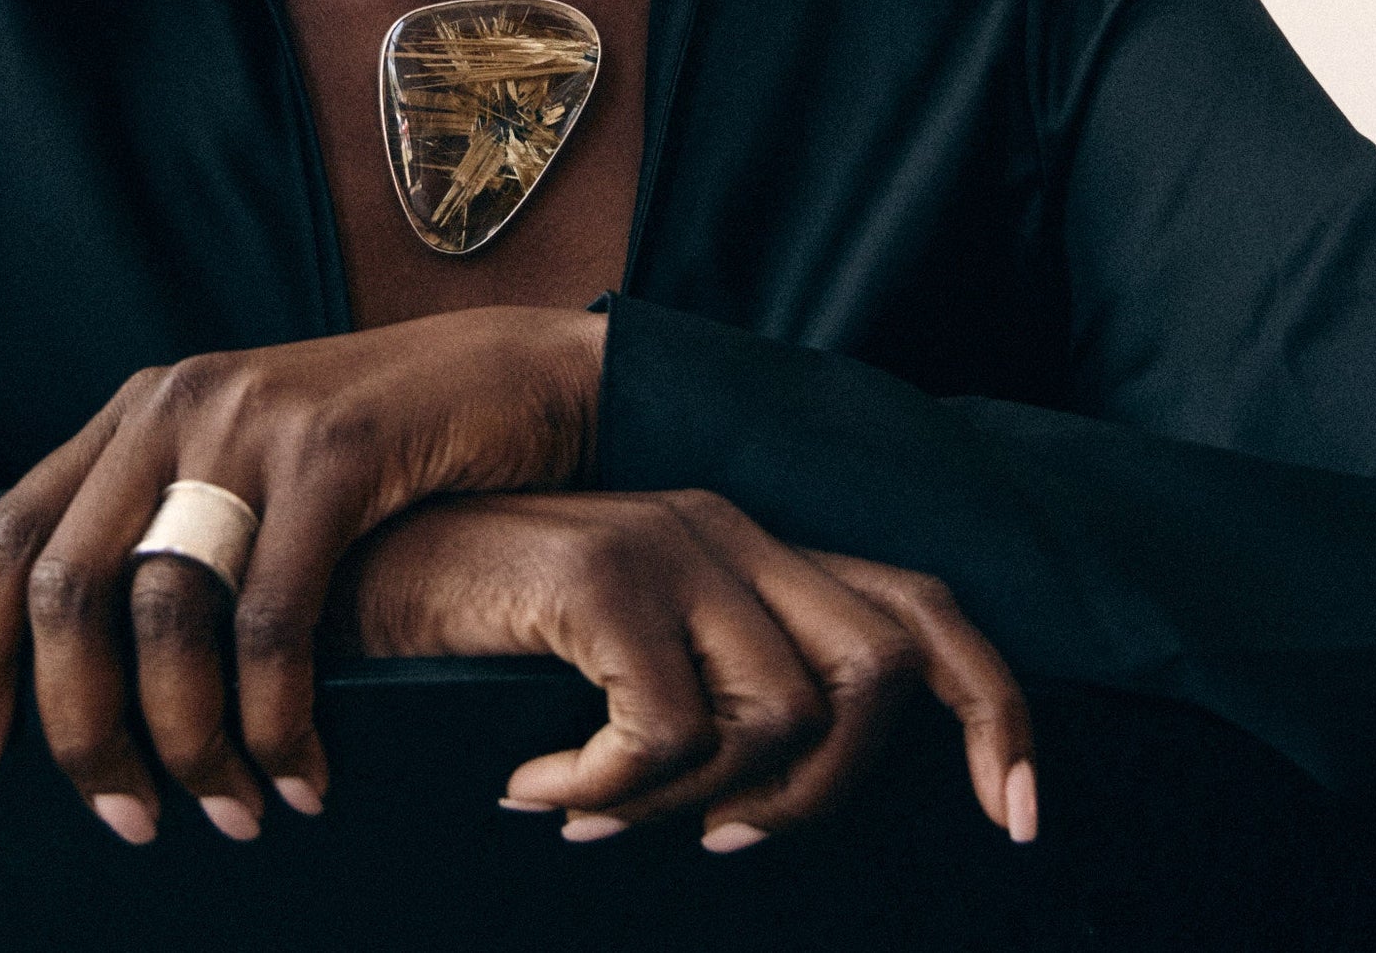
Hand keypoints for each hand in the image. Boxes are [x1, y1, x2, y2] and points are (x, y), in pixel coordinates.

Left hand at [0, 308, 603, 844]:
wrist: (518, 376)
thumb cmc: (389, 447)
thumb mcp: (257, 461)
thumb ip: (175, 523)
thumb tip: (84, 677)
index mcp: (145, 409)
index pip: (8, 536)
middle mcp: (181, 403)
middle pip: (68, 590)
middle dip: (81, 731)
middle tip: (124, 820)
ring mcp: (256, 421)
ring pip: (166, 615)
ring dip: (187, 742)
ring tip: (229, 812)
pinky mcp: (337, 451)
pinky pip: (273, 619)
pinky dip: (277, 718)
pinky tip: (301, 773)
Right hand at [334, 489, 1037, 851]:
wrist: (356, 568)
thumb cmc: (487, 635)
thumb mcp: (628, 662)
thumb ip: (714, 696)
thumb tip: (772, 802)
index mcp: (751, 550)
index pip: (923, 606)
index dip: (999, 709)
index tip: (1018, 821)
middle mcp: (728, 530)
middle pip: (882, 665)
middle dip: (826, 792)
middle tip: (724, 846)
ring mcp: (670, 544)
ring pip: (780, 715)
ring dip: (690, 803)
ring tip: (597, 809)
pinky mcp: (604, 577)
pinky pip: (665, 733)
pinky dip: (607, 791)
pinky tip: (536, 790)